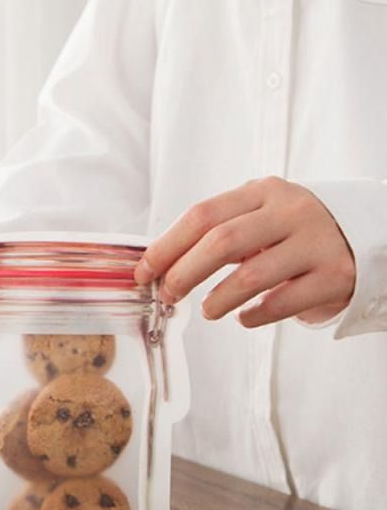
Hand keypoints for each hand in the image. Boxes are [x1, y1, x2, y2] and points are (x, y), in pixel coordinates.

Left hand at [134, 177, 355, 326]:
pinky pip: (280, 303)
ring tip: (209, 310)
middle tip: (169, 295)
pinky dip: (253, 316)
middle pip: (221, 242)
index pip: (202, 215)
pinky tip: (245, 317)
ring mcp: (315, 243)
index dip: (166, 246)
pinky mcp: (334, 276)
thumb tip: (158, 265)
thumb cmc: (292, 233)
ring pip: (250, 276)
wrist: (365, 236)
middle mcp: (291, 212)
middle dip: (184, 273)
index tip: (144, 272)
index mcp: (262, 192)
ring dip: (217, 300)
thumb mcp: (258, 218)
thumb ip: (216, 233)